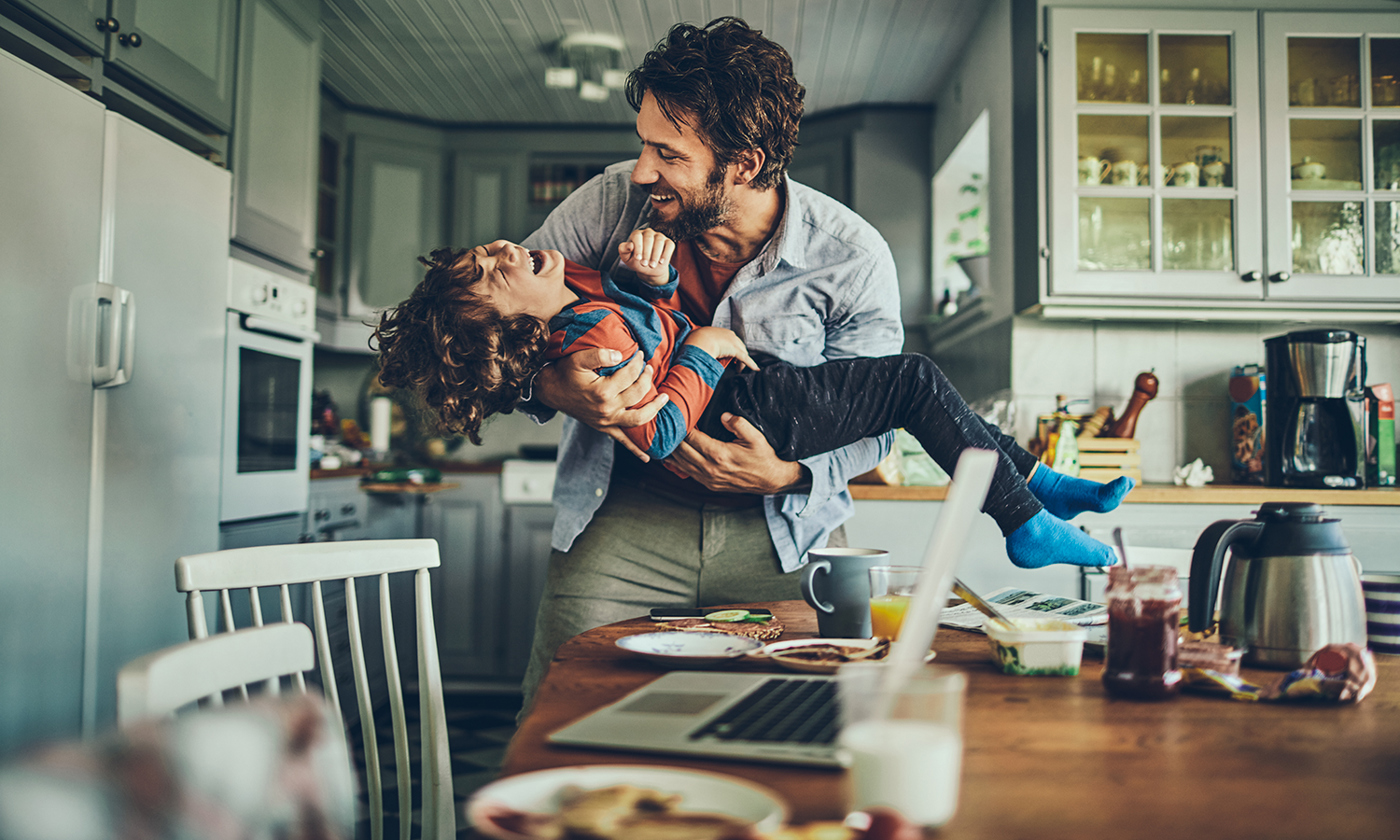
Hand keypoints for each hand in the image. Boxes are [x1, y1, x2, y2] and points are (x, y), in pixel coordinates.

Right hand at [534, 348, 667, 460]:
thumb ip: (599, 355)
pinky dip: (636, 450)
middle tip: (649, 368)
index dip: (638, 362)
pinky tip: (647, 458)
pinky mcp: (604, 428)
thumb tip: (620, 355)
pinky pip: (622, 441)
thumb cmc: (565, 373)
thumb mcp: (578, 358)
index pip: (630, 374)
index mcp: (602, 391)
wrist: (551, 390)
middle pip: (638, 393)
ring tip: (664, 398)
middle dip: (647, 378)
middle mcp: (607, 409)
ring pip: (638, 419)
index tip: (641, 354)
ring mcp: (606, 421)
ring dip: (654, 409)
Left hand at [617, 228, 674, 285]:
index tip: (638, 258)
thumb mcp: (626, 258)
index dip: (637, 247)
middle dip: (646, 252)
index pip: (637, 236)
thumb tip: (630, 245)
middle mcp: (648, 232)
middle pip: (648, 238)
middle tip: (644, 264)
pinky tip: (661, 262)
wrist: (649, 269)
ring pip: (659, 241)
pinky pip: (669, 245)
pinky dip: (665, 254)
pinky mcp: (669, 242)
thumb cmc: (636, 261)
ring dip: (655, 254)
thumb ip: (623, 250)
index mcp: (637, 234)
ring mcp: (659, 236)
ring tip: (652, 265)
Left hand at [666, 413, 805, 493]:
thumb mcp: (755, 437)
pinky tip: (672, 456)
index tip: (675, 416)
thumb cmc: (764, 457)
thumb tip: (723, 415)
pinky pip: (688, 473)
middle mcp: (710, 468)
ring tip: (661, 440)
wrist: (772, 480)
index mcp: (719, 454)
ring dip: (671, 452)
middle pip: (681, 451)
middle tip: (663, 425)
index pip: (691, 438)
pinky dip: (677, 464)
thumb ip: (738, 423)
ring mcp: (709, 479)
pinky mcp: (710, 484)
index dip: (681, 427)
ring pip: (681, 464)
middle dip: (671, 438)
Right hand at [683, 327, 758, 370]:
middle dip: (739, 354)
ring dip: (742, 362)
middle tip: (736, 363)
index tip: (729, 354)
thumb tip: (699, 348)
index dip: (731, 348)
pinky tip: (755, 369)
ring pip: (742, 352)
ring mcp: (733, 341)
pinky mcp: (735, 350)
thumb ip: (703, 343)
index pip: (730, 340)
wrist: (698, 341)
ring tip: (739, 369)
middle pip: (739, 345)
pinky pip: (745, 358)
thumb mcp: (699, 340)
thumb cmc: (695, 341)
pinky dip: (751, 364)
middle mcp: (729, 335)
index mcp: (720, 332)